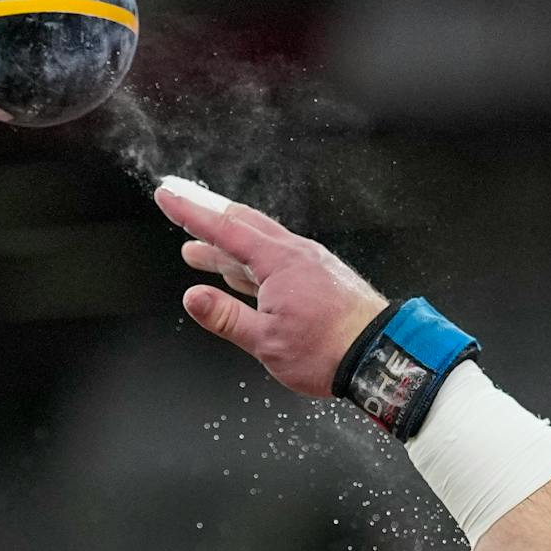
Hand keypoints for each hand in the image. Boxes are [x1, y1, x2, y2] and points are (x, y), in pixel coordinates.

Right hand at [153, 178, 388, 397]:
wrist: (383, 355)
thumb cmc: (331, 350)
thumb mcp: (266, 340)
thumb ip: (226, 317)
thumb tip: (193, 298)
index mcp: (278, 262)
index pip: (224, 228)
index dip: (190, 212)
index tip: (167, 195)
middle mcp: (297, 254)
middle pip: (243, 226)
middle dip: (208, 221)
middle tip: (180, 210)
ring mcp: (312, 264)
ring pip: (261, 245)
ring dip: (227, 247)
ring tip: (198, 253)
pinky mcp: (323, 278)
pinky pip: (279, 261)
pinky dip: (253, 263)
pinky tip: (243, 275)